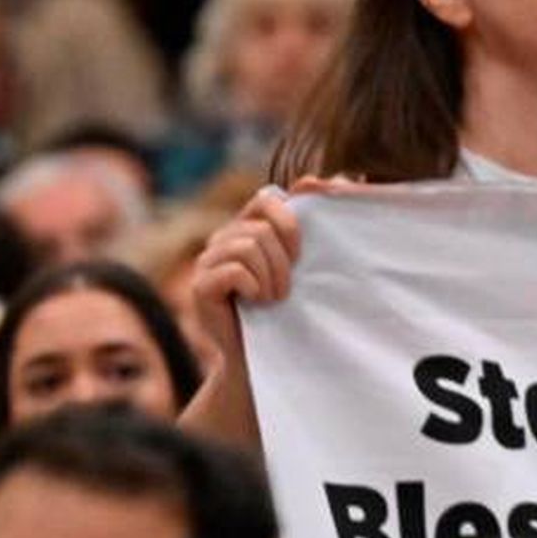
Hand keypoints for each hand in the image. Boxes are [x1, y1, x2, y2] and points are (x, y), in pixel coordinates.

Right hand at [191, 189, 301, 369]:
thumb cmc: (288, 309)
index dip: (290, 223)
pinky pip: (235, 270)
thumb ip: (317, 222)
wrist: (263, 357)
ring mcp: (207, 260)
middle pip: (262, 227)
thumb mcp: (306, 263)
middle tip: (286, 289)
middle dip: (283, 261)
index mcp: (247, 226)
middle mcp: (223, 237)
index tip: (301, 256)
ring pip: (249, 246)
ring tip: (273, 299)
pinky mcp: (199, 285)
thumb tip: (337, 179)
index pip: (268, 198)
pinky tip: (256, 302)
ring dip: (271, 278)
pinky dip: (255, 288)